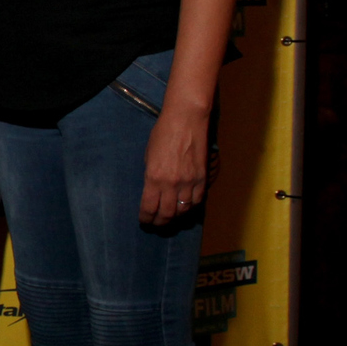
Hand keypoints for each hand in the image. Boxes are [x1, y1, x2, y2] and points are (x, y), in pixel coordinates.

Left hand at [141, 107, 208, 226]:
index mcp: (153, 178)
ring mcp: (189, 182)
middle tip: (156, 225)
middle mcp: (171, 184)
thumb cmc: (162, 134)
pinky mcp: (202, 178)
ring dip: (176, 217)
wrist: (186, 120)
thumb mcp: (148, 156)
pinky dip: (191, 207)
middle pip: (166, 214)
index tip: (144, 221)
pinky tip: (185, 208)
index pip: (148, 208)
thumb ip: (151, 175)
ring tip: (171, 219)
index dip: (146, 218)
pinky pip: (197, 200)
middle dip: (160, 222)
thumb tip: (152, 190)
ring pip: (183, 210)